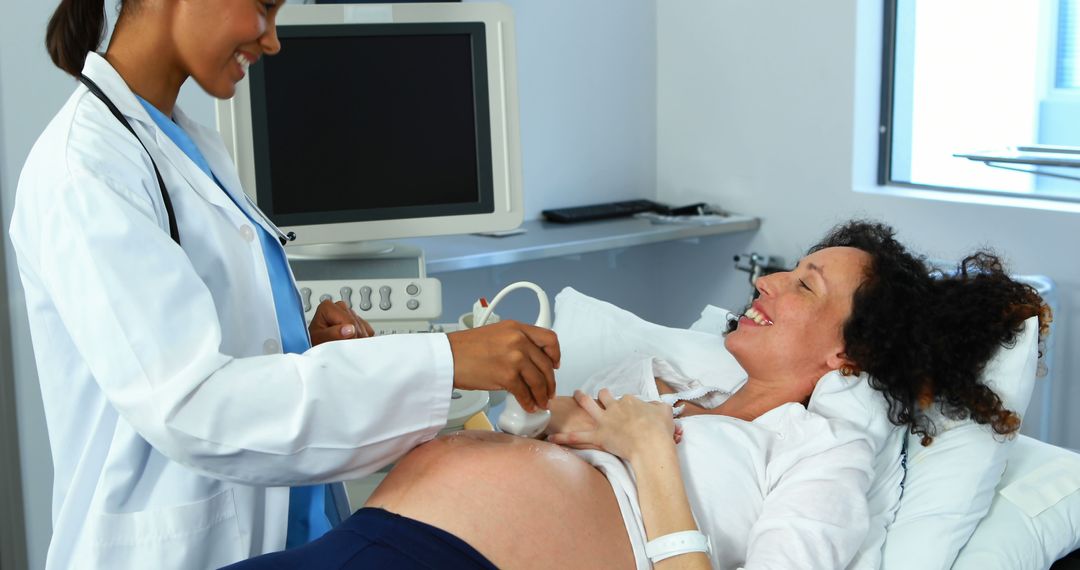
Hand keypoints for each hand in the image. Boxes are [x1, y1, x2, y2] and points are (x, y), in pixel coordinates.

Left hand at [308, 300, 374, 345]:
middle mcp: (338, 307)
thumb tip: (349, 329)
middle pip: (356, 323)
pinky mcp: (357, 321)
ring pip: (363, 327)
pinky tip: (353, 343)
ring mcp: (348, 313)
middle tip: (344, 346)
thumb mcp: (319, 340)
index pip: (349, 320)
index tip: (343, 344)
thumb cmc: (314, 343)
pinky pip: (367, 330)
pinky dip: (363, 339)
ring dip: (358, 339)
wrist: (318, 350)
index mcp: (327, 307)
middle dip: (354, 337)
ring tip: (346, 346)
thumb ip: (333, 334)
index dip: (349, 334)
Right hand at [446, 320, 559, 411]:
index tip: (555, 364)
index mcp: (516, 328)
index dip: (556, 354)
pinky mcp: (507, 375)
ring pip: (539, 380)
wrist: (446, 357)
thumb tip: (529, 361)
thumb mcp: (495, 335)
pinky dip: (528, 402)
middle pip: (546, 364)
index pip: (549, 339)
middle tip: (549, 391)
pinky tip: (528, 405)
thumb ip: (515, 342)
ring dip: (542, 395)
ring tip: (540, 402)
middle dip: (550, 382)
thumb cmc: (464, 349)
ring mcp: (514, 357)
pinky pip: (525, 393)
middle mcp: (518, 340)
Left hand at [547, 389, 676, 461]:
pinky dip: (563, 437)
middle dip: (601, 395)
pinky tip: (551, 438)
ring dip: (580, 399)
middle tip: (599, 394)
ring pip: (588, 405)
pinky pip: (577, 437)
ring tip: (574, 395)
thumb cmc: (660, 430)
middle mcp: (615, 407)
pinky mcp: (598, 436)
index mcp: (630, 401)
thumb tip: (654, 407)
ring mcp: (605, 420)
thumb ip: (657, 407)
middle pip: (605, 396)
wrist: (651, 444)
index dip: (625, 404)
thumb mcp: (664, 412)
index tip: (628, 410)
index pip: (625, 399)